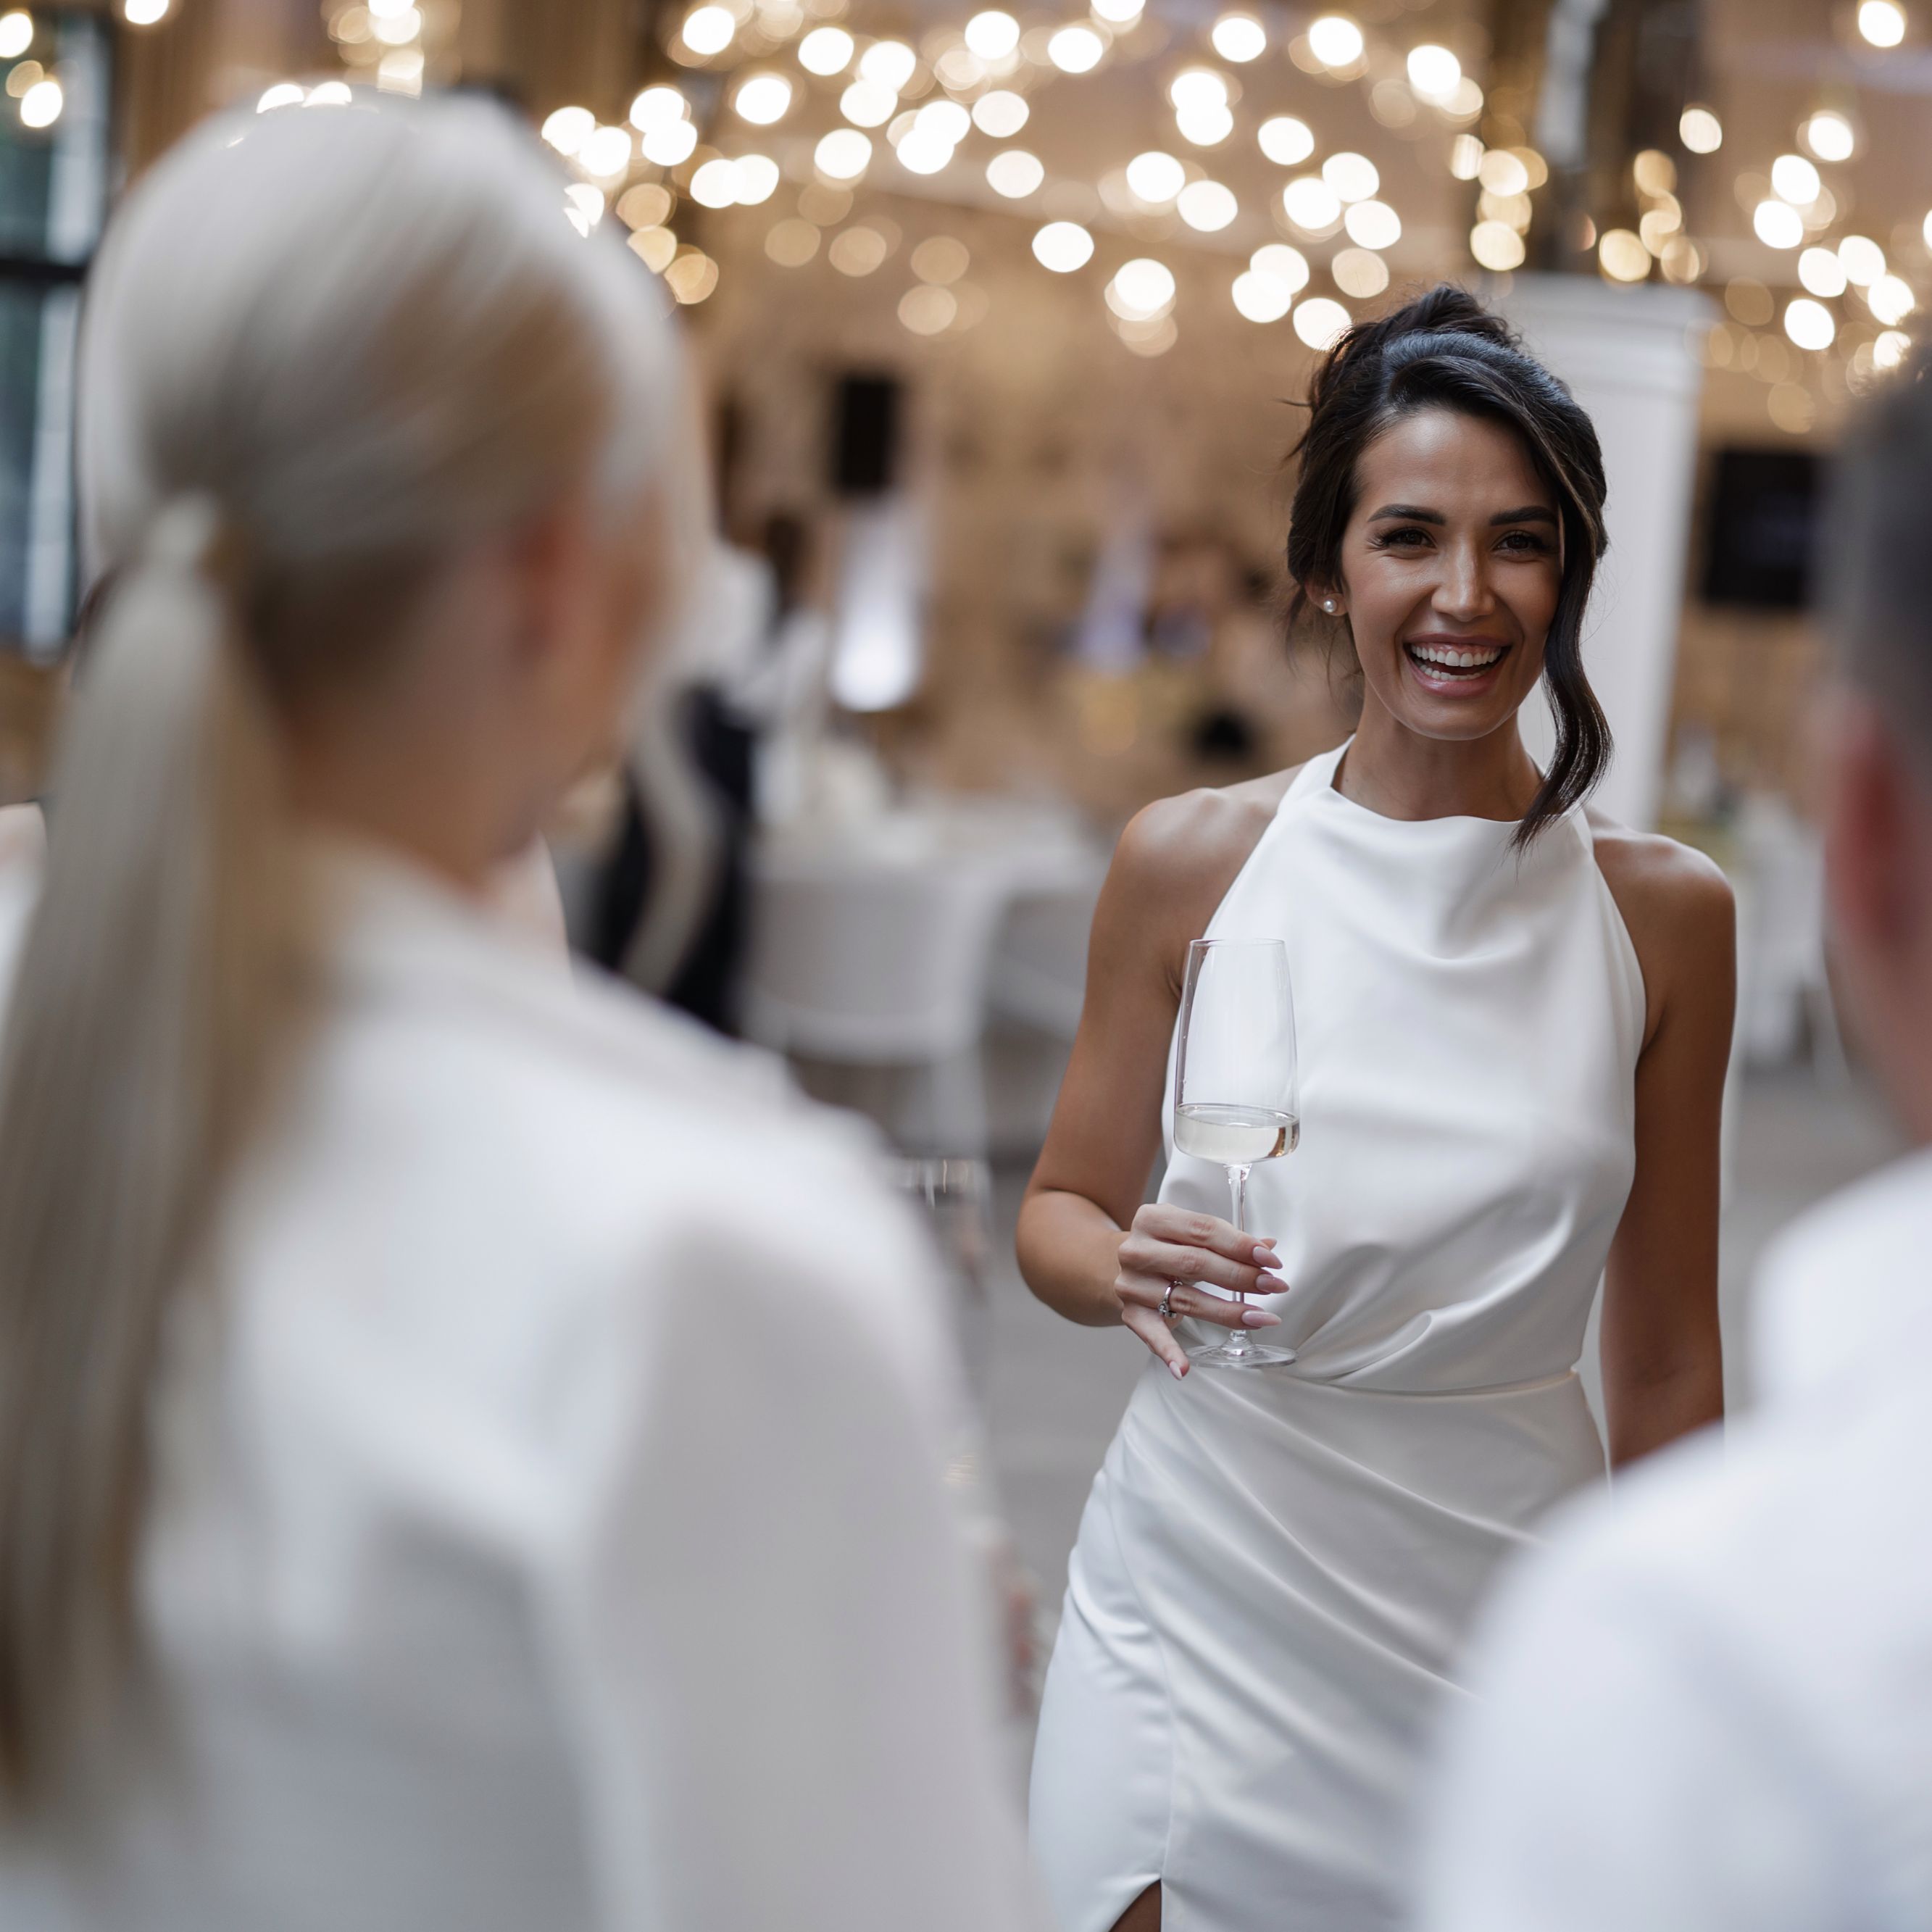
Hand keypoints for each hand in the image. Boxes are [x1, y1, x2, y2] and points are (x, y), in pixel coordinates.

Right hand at [1113, 1203, 1286, 1380]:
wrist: (1113, 1266)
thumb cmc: (1164, 1248)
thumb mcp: (1188, 1234)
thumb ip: (1226, 1239)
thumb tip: (1269, 1246)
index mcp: (1153, 1219)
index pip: (1203, 1229)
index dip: (1241, 1245)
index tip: (1270, 1260)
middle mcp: (1137, 1250)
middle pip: (1196, 1263)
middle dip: (1241, 1276)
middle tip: (1273, 1286)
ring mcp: (1131, 1284)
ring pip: (1186, 1299)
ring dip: (1227, 1312)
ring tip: (1260, 1318)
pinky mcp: (1131, 1314)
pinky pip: (1152, 1335)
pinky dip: (1168, 1352)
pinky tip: (1183, 1369)